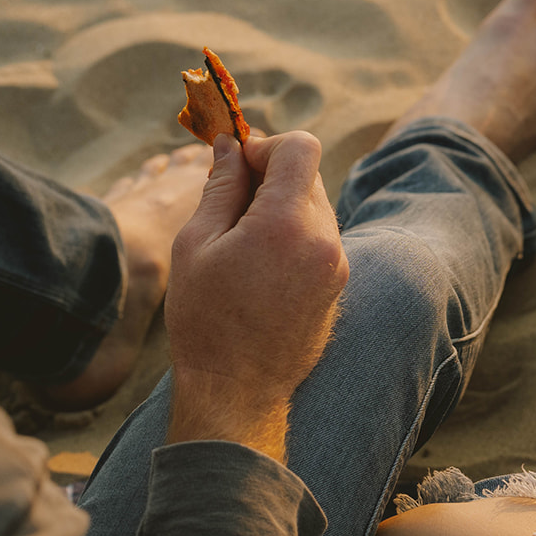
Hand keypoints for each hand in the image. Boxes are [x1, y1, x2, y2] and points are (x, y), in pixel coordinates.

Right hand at [164, 132, 347, 462]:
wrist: (237, 390)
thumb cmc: (206, 318)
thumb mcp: (197, 244)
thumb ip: (220, 187)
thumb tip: (228, 145)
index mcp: (286, 223)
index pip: (301, 147)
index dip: (266, 146)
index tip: (237, 166)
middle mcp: (324, 239)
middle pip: (309, 174)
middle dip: (271, 176)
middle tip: (230, 203)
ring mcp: (338, 263)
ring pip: (315, 205)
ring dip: (282, 206)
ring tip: (241, 240)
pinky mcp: (339, 282)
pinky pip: (320, 237)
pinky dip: (293, 233)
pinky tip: (260, 265)